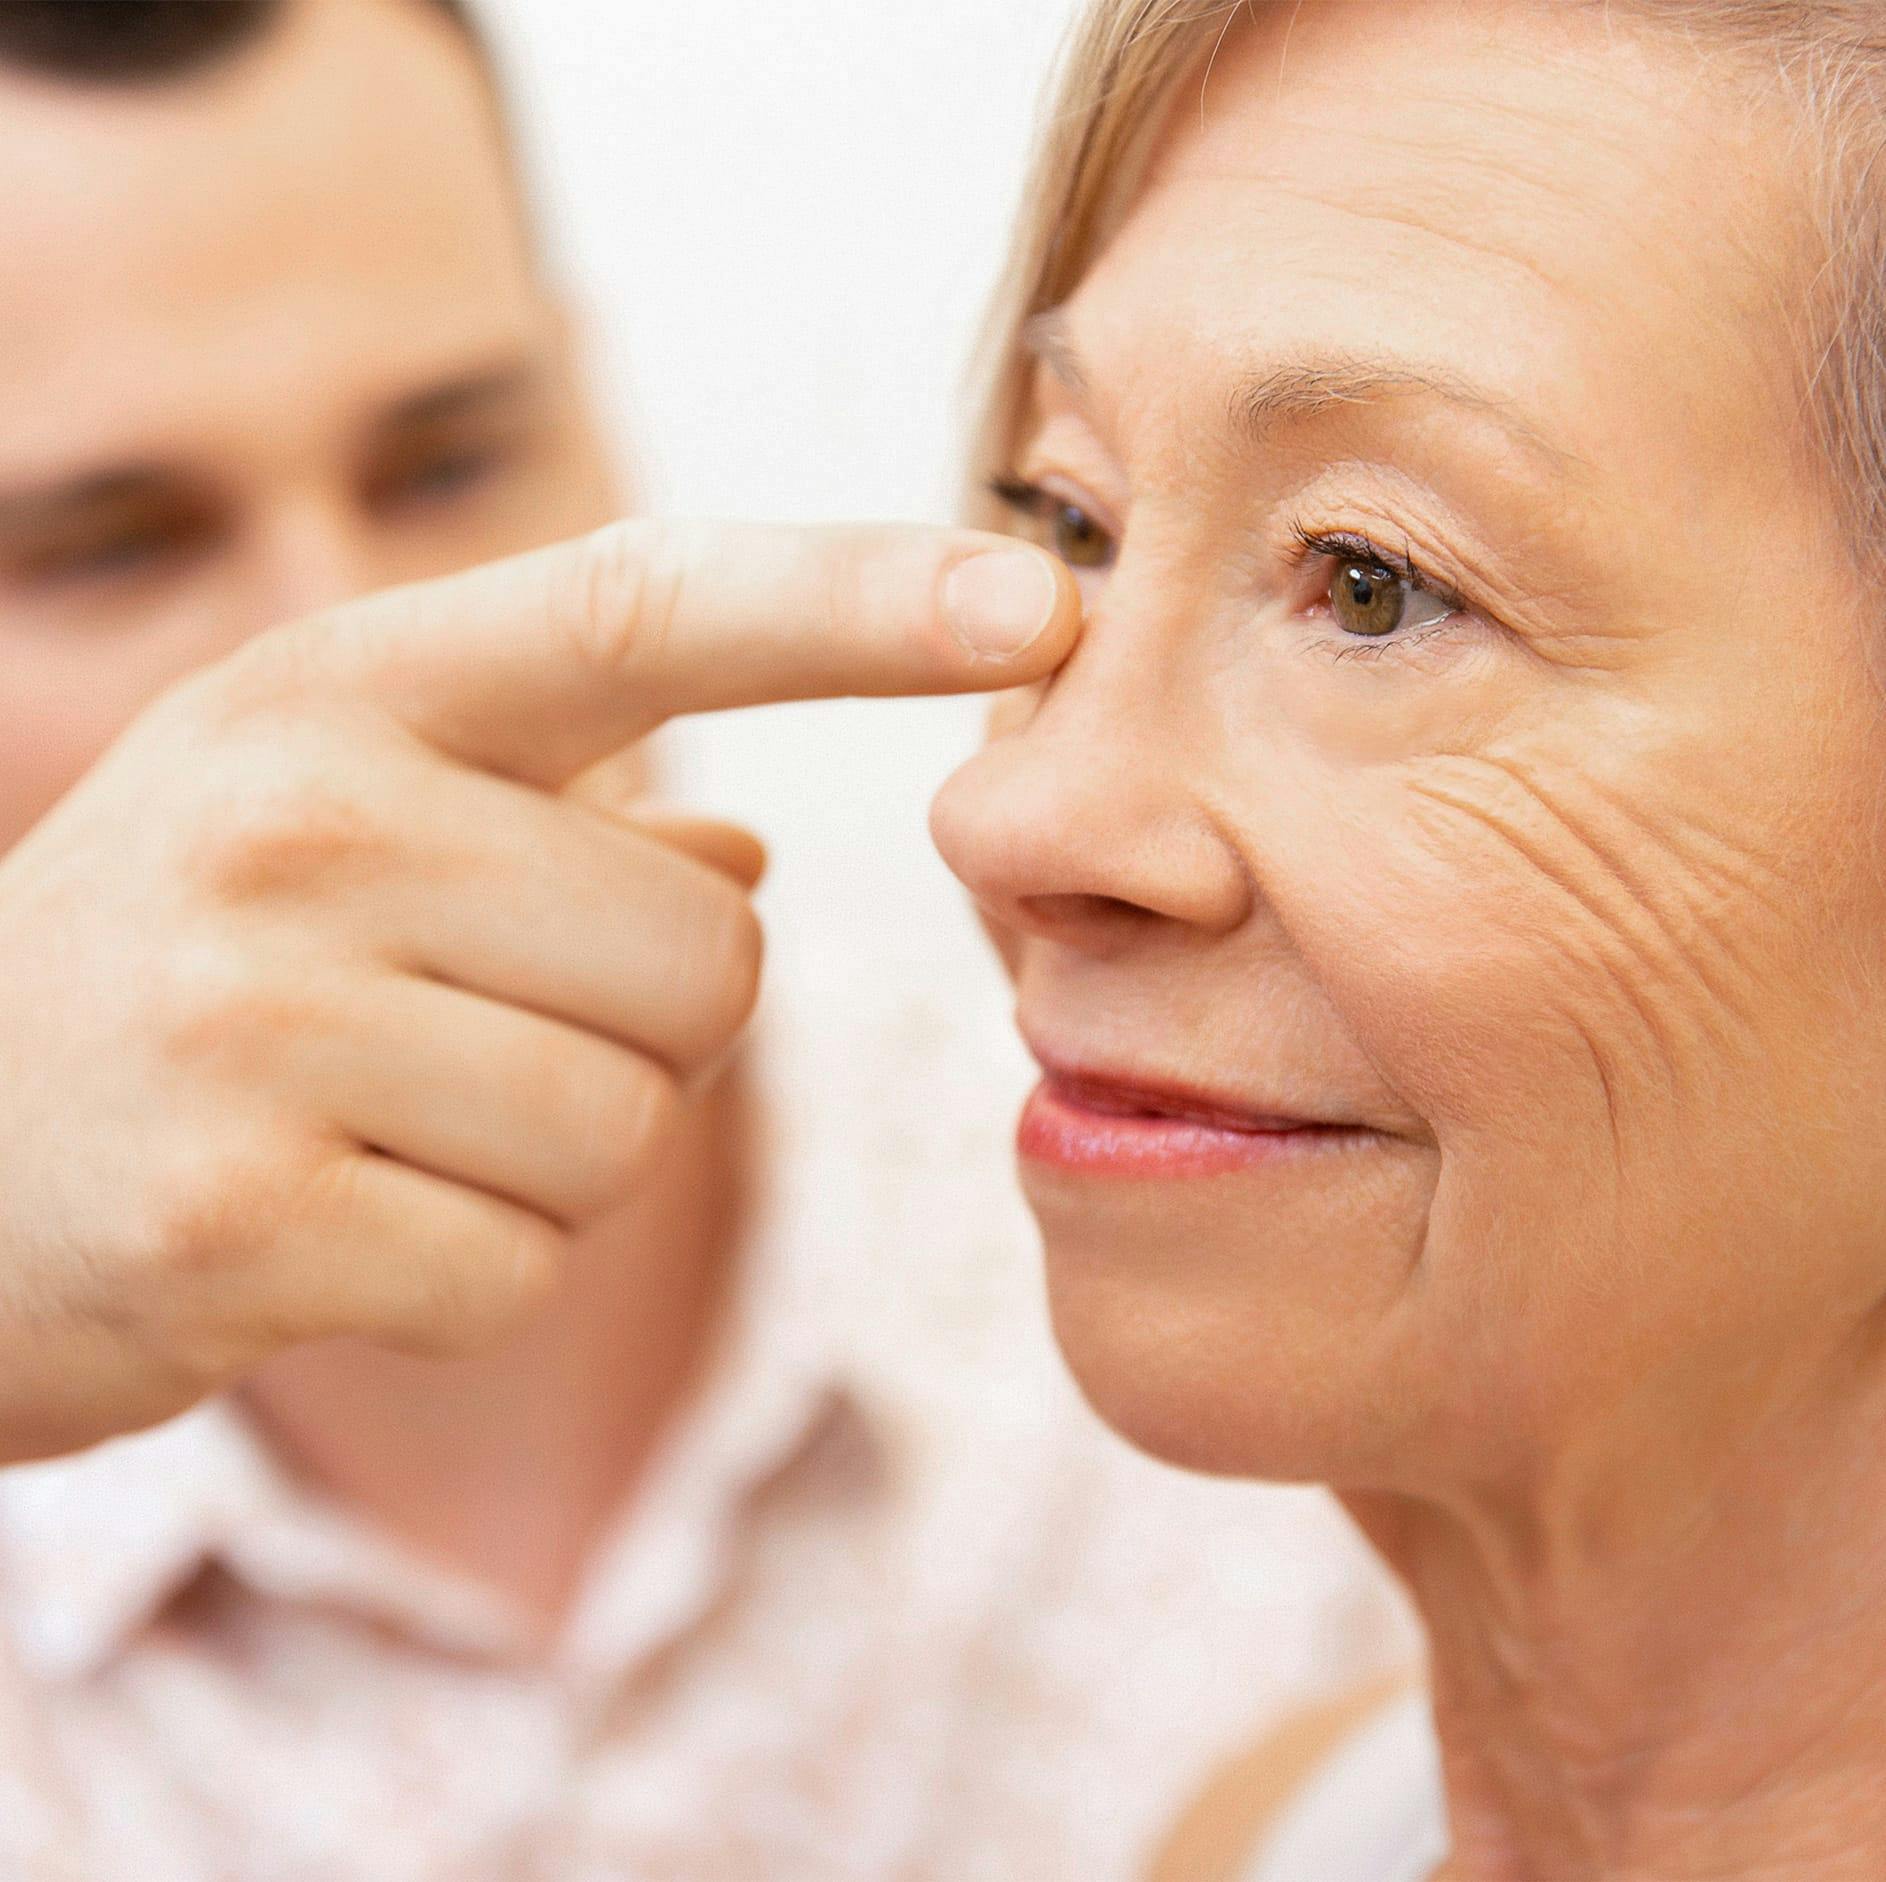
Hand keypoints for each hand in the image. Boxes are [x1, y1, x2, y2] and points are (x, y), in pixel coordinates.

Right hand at [0, 520, 1076, 1461]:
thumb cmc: (178, 976)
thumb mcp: (339, 836)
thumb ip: (563, 825)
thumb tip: (755, 862)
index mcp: (349, 694)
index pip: (653, 605)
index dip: (862, 599)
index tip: (1041, 594)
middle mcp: (305, 820)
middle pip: (713, 959)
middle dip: (643, 1034)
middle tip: (460, 1043)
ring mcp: (257, 1016)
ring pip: (632, 1124)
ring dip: (548, 1162)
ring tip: (376, 1131)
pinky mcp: (239, 1214)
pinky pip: (522, 1266)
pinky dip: (461, 1275)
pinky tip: (323, 1230)